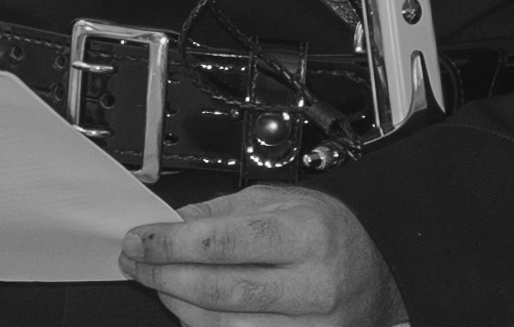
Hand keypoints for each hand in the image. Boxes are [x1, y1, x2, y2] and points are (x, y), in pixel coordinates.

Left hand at [119, 184, 406, 326]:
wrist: (377, 280)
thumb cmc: (332, 236)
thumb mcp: (287, 200)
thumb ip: (230, 209)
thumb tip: (179, 220)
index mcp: (306, 233)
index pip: (223, 241)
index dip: (172, 242)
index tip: (142, 238)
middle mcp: (310, 284)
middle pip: (218, 289)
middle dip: (165, 275)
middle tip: (137, 260)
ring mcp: (306, 326)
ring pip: (222, 326)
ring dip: (178, 305)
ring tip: (157, 282)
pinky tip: (188, 308)